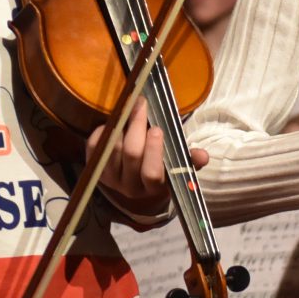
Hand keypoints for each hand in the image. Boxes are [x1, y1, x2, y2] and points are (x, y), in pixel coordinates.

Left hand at [93, 101, 205, 220]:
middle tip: (141, 105)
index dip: (153, 151)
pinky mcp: (94, 169)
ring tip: (130, 109)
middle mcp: (129, 186)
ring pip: (112, 150)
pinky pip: (94, 149)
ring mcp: (109, 179)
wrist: (135, 192)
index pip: (152, 172)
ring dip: (121, 127)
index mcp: (153, 188)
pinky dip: (102, 132)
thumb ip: (190, 161)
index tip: (157, 128)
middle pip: (131, 155)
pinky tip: (114, 122)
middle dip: (136, 128)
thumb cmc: (163, 174)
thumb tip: (204, 155)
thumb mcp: (179, 171)